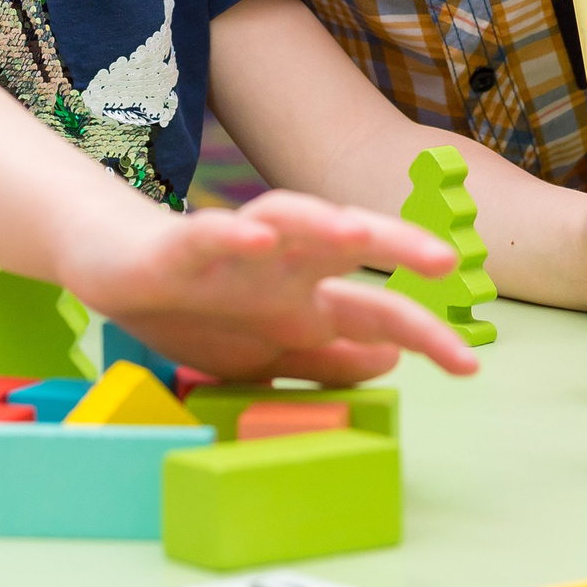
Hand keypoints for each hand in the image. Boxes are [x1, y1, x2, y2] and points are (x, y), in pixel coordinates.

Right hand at [65, 191, 480, 384]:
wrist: (115, 270)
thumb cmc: (199, 305)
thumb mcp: (269, 350)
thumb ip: (328, 357)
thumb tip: (391, 358)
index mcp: (305, 297)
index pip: (376, 311)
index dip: (424, 334)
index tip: (470, 366)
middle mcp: (282, 265)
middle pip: (346, 242)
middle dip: (395, 246)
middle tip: (443, 259)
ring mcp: (234, 251)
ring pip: (283, 221)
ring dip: (318, 223)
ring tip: (354, 233)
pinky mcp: (180, 246)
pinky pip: (207, 234)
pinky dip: (230, 235)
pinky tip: (254, 241)